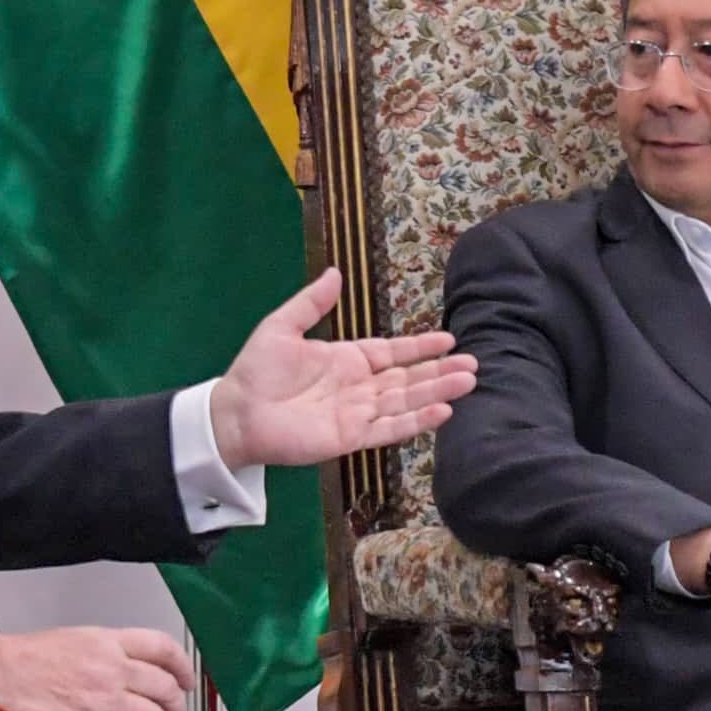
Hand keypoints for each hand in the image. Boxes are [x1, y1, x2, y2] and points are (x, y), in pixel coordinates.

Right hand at [0, 625, 199, 710]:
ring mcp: (105, 699)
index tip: (187, 683)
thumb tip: (132, 680)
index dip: (183, 668)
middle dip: (174, 710)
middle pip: (166, 689)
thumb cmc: (20, 664)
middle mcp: (112, 668)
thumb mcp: (69, 642)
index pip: (162, 648)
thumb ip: (105, 655)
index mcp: (106, 642)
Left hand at [208, 267, 476, 467]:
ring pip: (407, 401)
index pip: (393, 352)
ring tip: (469, 381)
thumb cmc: (256, 372)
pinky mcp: (352, 438)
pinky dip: (417, 421)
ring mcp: (358, 414)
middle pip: (409, 378)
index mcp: (347, 360)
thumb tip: (335, 272)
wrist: (237, 413)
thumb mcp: (282, 327)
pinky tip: (443, 410)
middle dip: (440, 371)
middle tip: (474, 363)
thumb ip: (312, 303)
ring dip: (438, 391)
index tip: (449, 339)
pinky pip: (391, 429)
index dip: (420, 347)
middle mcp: (359, 388)